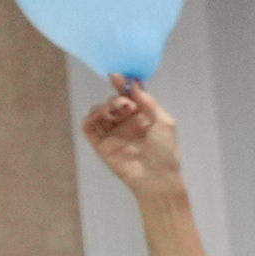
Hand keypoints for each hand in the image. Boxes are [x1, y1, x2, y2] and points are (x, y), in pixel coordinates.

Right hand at [76, 78, 182, 195]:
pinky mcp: (101, 145)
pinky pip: (89, 127)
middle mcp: (126, 123)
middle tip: (124, 106)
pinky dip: (89, 119)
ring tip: (115, 115)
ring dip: (104, 108)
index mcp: (143, 117)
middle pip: (113, 102)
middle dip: (116, 100)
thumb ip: (149, 102)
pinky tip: (96, 118)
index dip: (122, 85)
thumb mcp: (164, 122)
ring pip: (100, 112)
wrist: (156, 178)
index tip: (116, 77)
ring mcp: (113, 134)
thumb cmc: (165, 151)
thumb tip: (134, 83)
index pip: (129, 97)